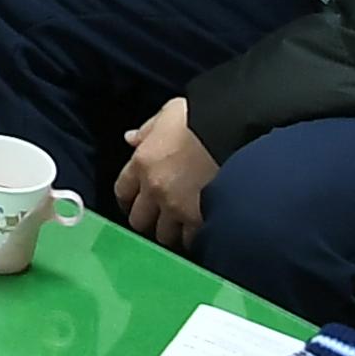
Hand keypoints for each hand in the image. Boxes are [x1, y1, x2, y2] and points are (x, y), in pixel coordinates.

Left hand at [117, 96, 218, 245]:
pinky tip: (201, 232)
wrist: (232, 132)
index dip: (127, 200)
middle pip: (139, 220)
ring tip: (183, 228)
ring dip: (172, 232)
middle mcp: (154, 188)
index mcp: (142, 162)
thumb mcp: (167, 114)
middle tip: (160, 219)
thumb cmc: (201, 119)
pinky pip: (191, 241)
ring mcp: (176, 207)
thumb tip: (131, 138)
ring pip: (164, 235)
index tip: (133, 204)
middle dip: (148, 221)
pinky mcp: (200, 219)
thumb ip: (147, 130)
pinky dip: (195, 240)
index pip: (122, 191)